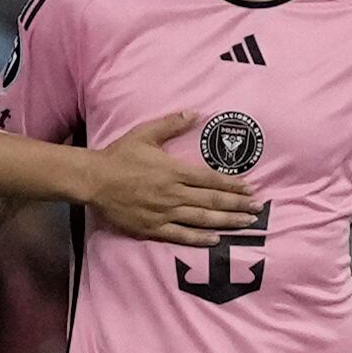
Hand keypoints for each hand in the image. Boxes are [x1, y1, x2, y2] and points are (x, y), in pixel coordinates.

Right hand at [83, 112, 257, 246]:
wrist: (93, 180)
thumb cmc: (119, 155)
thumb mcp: (145, 133)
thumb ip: (172, 123)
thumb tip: (195, 112)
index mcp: (173, 170)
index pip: (211, 179)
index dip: (233, 185)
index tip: (250, 188)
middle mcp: (172, 193)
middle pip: (212, 201)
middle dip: (238, 205)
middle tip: (258, 208)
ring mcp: (163, 213)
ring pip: (202, 219)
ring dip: (227, 222)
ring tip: (246, 223)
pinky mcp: (152, 228)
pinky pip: (180, 235)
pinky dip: (200, 238)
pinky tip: (216, 239)